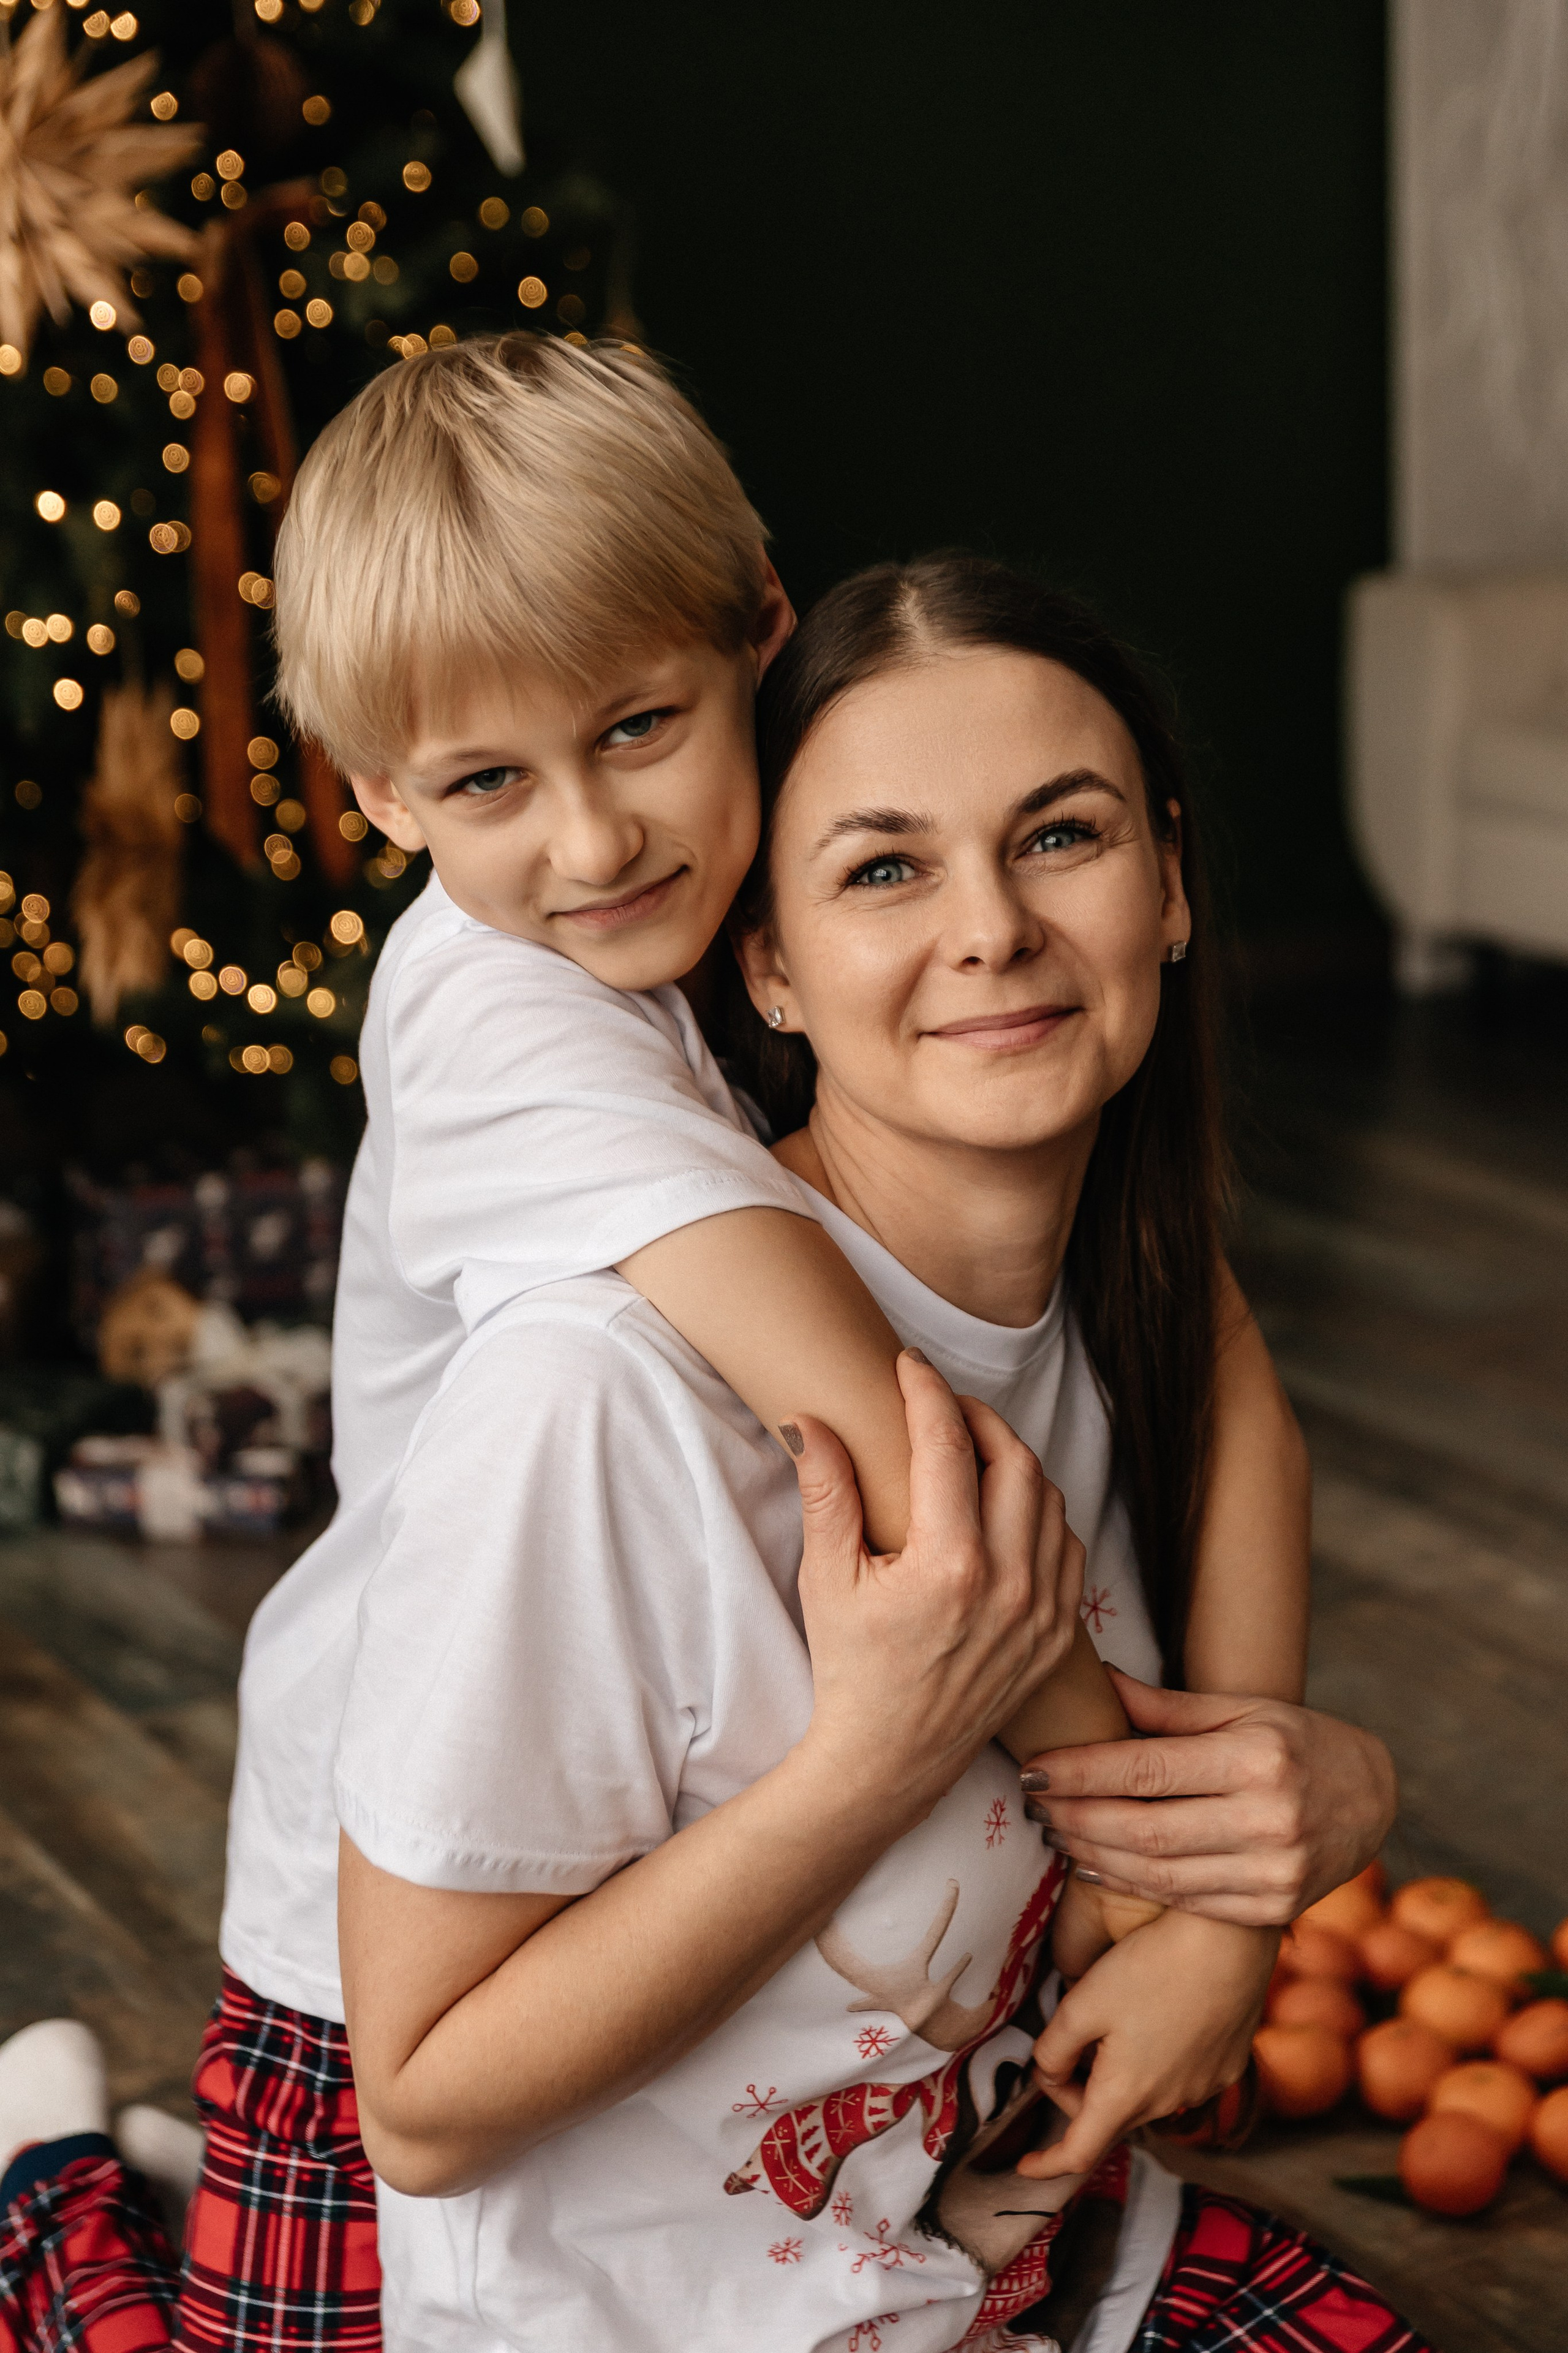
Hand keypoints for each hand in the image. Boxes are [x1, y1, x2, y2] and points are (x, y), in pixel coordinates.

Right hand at [792, 1350, 1083, 1817]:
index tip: (908, 1365)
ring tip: (969, 1452)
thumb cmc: (851, 1671)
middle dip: (976, 1416)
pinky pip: (1067, 1545)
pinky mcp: (1059, 1633)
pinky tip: (1003, 1510)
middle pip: (1013, 1457)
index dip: (926, 1390)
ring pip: (1049, 1497)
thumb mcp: (826, 1581)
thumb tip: (808, 1421)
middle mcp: (1008, 1584)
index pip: (947, 1443)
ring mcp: (1043, 1610)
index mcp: (948, 1565)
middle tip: (940, 1404)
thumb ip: (826, 1494)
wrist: (891, 1761)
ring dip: (1012, 1460)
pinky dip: (1041, 1513)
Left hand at [1019, 1910, 1275, 2177]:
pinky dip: (1155, 2064)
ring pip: (1145, 2098)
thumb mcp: (1081, 2004)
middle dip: (1078, 2096)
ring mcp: (1203, 2088)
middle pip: (1109, 2118)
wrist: (1228, 1942)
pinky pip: (1179, 2079)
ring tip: (1111, 2027)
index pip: (1079, 2152)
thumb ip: (1053, 2050)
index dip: (1047, 2164)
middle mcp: (1167, 2103)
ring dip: (1119, 2079)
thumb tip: (1050, 2073)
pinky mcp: (1227, 2067)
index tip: (1025, 2166)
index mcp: (1125, 2095)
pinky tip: (1155, 2019)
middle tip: (1063, 2052)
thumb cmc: (1150, 1968)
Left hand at [1021, 1673, 1396, 1926]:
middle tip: (1031, 1803)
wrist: (1373, 1799)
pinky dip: (1132, 1885)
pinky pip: (1185, 1902)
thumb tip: (1098, 1681)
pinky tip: (1094, 1864)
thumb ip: (1166, 1708)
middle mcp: (1269, 1819)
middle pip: (1144, 1827)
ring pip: (1158, 1872)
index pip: (1146, 1769)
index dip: (1080, 1772)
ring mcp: (1275, 1872)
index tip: (1031, 1768)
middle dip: (1076, 1816)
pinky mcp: (1273, 1910)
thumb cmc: (1296, 1740)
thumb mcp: (1240, 1709)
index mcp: (1257, 1758)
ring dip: (1093, 1853)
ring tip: (1053, 1829)